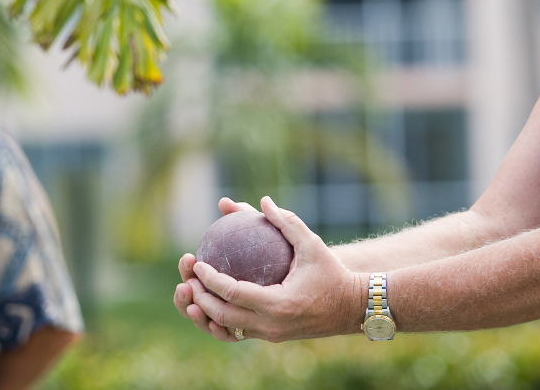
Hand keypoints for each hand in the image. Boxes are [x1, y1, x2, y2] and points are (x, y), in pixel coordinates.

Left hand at [180, 196, 366, 342]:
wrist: (351, 308)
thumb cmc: (332, 273)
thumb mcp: (312, 244)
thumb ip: (286, 222)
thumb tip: (263, 200)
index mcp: (277, 304)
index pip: (231, 292)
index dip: (209, 279)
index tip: (197, 262)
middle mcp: (270, 325)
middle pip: (222, 315)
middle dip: (199, 298)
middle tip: (188, 277)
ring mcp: (269, 335)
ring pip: (226, 329)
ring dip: (206, 312)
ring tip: (193, 291)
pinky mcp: (270, 338)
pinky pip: (237, 332)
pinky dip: (221, 320)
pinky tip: (211, 301)